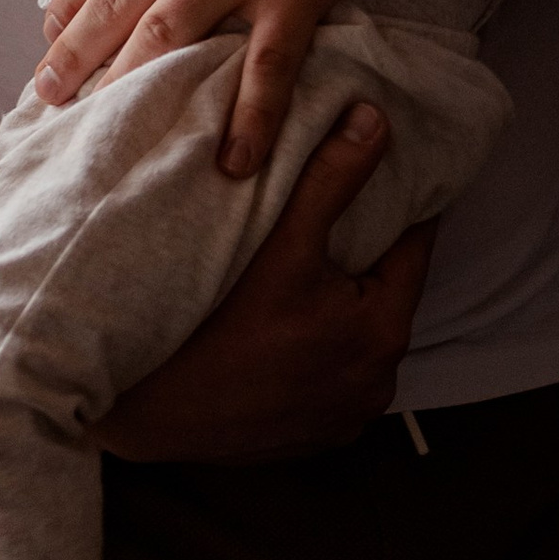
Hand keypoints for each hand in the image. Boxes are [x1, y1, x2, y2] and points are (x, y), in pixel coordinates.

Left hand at [32, 0, 421, 165]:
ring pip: (167, 38)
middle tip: (47, 99)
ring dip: (129, 87)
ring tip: (103, 127)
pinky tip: (233, 162)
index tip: (50, 37)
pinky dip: (250, 118)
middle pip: (114, 6)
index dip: (67, 3)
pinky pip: (267, 66)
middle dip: (73, 57)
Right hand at [96, 103, 436, 460]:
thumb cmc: (213, 329)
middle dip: (365, 255)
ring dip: (340, 307)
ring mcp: (344, 417)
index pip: (413, 248)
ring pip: (356, 337)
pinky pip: (330, 376)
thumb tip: (375, 121)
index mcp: (382, 333)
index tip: (385, 172)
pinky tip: (285, 327)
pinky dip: (317, 350)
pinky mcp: (313, 438)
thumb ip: (333, 179)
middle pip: (385, 294)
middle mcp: (376, 383)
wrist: (145, 413)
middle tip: (337, 214)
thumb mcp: (281, 245)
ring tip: (306, 268)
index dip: (399, 205)